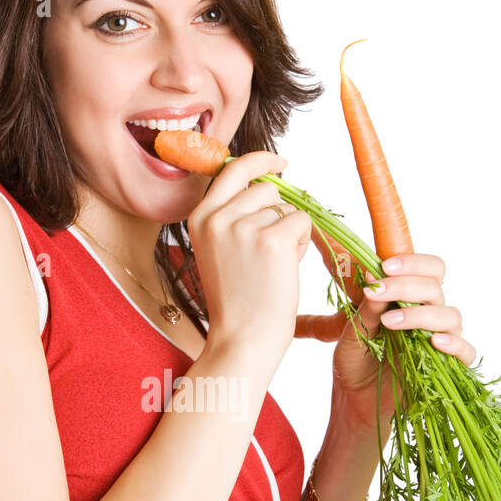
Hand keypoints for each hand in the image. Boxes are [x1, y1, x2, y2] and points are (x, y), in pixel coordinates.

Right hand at [188, 151, 311, 370]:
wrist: (241, 340)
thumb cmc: (237, 302)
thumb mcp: (220, 251)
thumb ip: (234, 217)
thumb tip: (271, 183)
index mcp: (200, 218)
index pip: (232, 170)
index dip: (260, 161)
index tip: (280, 162)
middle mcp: (217, 218)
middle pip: (266, 189)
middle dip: (278, 213)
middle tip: (270, 252)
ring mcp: (243, 227)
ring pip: (286, 208)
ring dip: (289, 233)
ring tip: (273, 267)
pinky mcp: (272, 240)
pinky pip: (301, 223)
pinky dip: (300, 244)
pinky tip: (285, 269)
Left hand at [295, 226, 476, 437]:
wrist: (356, 401)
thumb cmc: (355, 363)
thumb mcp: (352, 334)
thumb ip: (366, 310)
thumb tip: (374, 279)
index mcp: (410, 299)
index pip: (428, 269)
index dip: (413, 262)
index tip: (384, 266)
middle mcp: (430, 314)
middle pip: (436, 287)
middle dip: (407, 284)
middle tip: (378, 289)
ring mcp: (441, 340)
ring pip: (450, 315)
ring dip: (420, 314)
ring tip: (390, 322)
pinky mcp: (448, 367)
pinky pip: (466, 351)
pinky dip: (454, 344)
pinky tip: (433, 342)